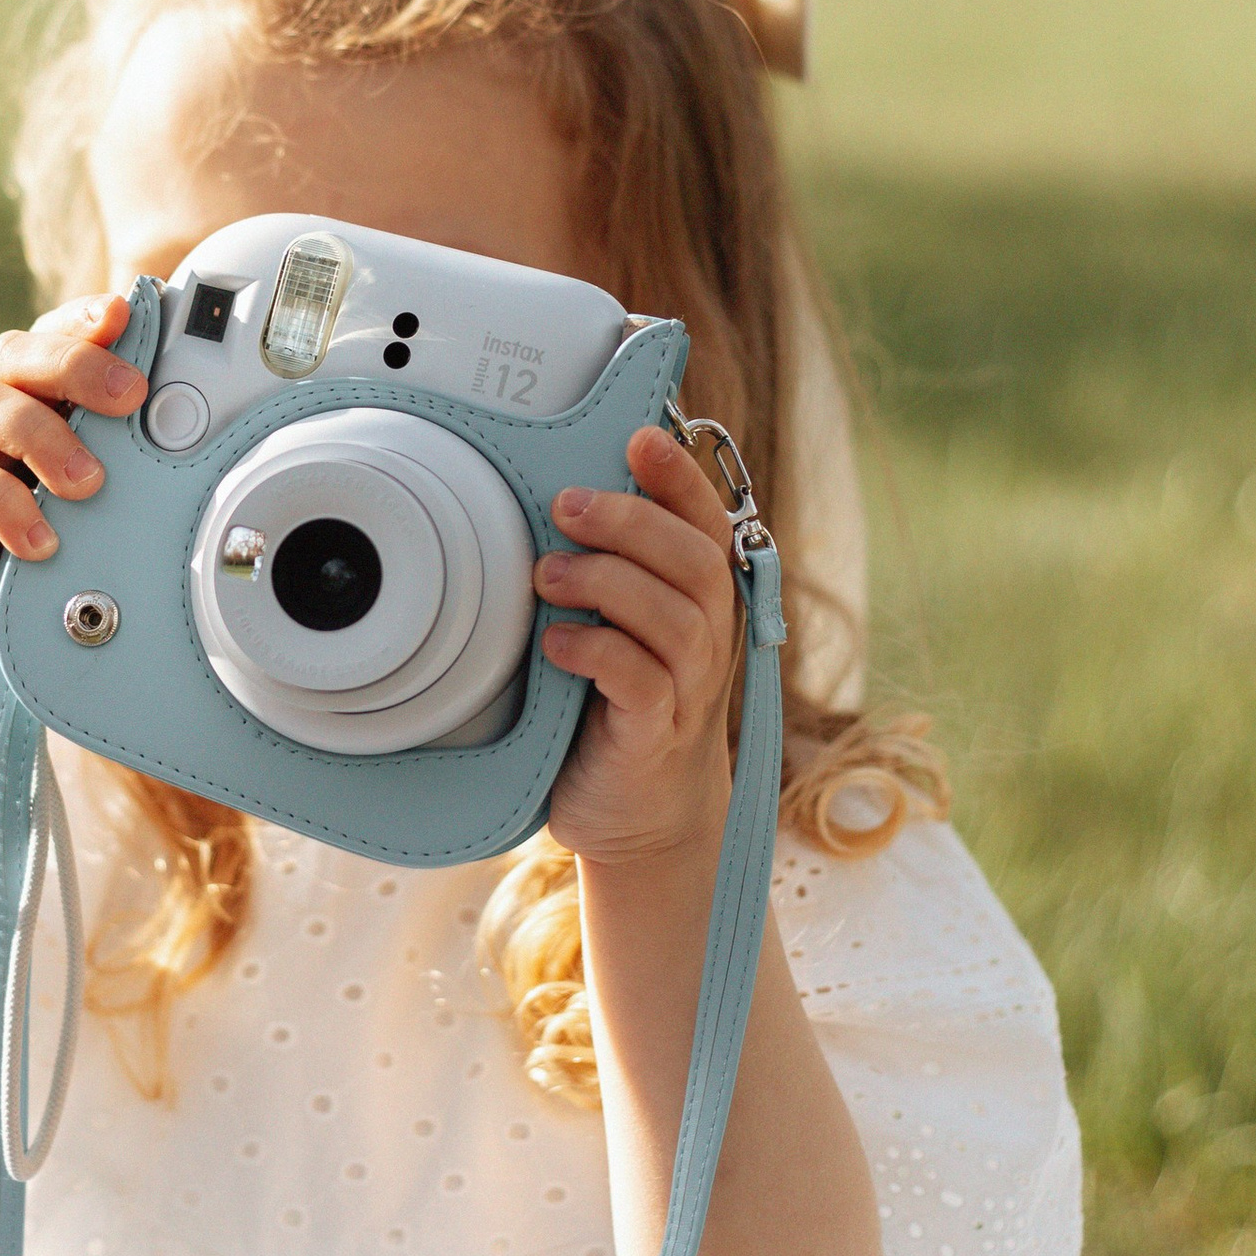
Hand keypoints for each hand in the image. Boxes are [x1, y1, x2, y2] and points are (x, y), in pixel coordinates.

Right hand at [0, 294, 145, 677]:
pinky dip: (6, 505)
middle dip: (74, 364)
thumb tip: (188, 428)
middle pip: (13, 355)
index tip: (125, 315)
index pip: (49, 335)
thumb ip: (122, 455)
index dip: (82, 318)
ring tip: (88, 481)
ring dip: (42, 434)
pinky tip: (43, 540)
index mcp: (26, 396)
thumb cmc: (47, 552)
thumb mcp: (94, 498)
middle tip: (128, 395)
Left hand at [535, 422, 744, 864]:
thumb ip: (608, 571)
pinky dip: (599, 652)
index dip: (680, 477)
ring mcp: (690, 690)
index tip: (638, 438)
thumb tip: (558, 493)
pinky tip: (557, 644)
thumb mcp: (618, 628)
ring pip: (675, 616)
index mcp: (701, 601)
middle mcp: (709, 638)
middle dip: (629, 521)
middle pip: (693, 560)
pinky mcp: (657, 735)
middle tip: (565, 505)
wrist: (639, 818)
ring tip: (547, 576)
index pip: (706, 524)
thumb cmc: (616, 707)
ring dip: (607, 582)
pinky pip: (643, 682)